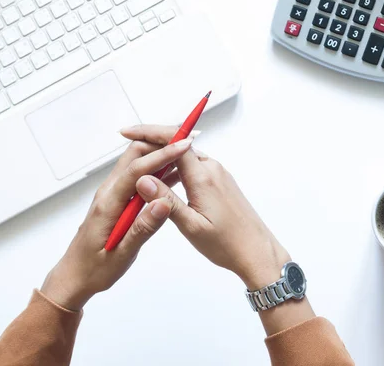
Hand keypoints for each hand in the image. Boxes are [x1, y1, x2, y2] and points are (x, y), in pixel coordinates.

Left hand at [40, 131, 192, 309]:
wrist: (74, 276)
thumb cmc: (94, 269)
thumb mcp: (122, 254)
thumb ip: (143, 227)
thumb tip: (163, 202)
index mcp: (108, 203)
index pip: (138, 169)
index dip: (163, 154)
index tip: (184, 146)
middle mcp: (109, 192)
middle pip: (135, 154)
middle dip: (161, 142)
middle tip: (188, 138)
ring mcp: (113, 194)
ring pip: (138, 162)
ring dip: (161, 153)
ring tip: (187, 150)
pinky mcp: (119, 199)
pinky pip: (139, 176)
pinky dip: (158, 170)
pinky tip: (176, 173)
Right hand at [121, 125, 290, 289]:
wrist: (256, 251)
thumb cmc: (228, 243)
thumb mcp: (191, 226)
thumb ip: (166, 202)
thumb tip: (143, 179)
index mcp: (203, 177)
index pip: (172, 141)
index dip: (147, 132)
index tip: (127, 133)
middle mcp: (212, 169)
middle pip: (177, 145)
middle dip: (151, 143)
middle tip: (127, 149)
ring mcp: (217, 174)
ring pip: (185, 156)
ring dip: (163, 157)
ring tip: (140, 166)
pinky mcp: (220, 182)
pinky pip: (194, 166)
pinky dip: (176, 167)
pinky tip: (165, 180)